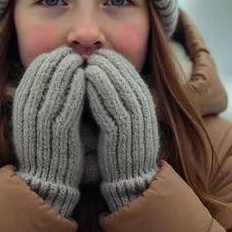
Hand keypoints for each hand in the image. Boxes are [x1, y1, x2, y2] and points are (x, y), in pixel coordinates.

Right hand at [12, 46, 85, 216]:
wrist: (46, 181)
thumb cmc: (44, 147)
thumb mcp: (32, 120)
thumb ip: (36, 98)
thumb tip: (31, 74)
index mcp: (21, 106)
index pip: (33, 71)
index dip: (48, 58)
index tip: (62, 52)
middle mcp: (28, 111)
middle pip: (44, 72)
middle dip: (59, 59)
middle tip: (74, 52)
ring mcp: (43, 120)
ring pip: (56, 83)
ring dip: (69, 67)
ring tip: (81, 59)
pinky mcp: (59, 130)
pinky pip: (67, 100)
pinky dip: (76, 85)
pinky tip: (85, 76)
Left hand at [85, 49, 160, 210]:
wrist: (129, 179)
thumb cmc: (120, 148)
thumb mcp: (121, 117)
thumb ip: (114, 98)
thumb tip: (99, 72)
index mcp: (145, 105)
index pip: (131, 74)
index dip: (115, 60)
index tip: (99, 52)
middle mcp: (144, 111)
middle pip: (128, 77)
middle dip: (109, 63)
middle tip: (91, 53)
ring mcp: (135, 123)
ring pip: (120, 89)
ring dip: (103, 73)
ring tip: (87, 63)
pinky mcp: (124, 135)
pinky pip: (112, 106)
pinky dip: (99, 91)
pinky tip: (86, 81)